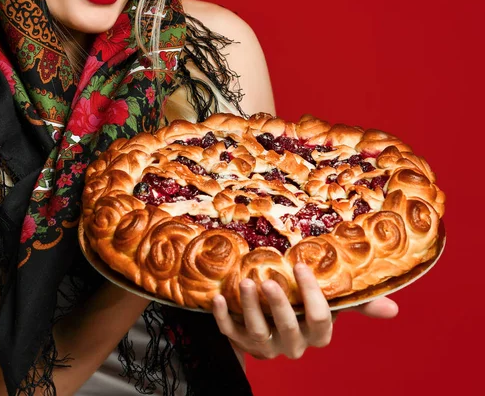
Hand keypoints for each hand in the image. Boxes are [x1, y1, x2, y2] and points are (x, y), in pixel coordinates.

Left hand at [212, 263, 398, 359]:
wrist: (272, 323)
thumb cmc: (305, 307)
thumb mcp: (331, 303)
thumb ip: (357, 303)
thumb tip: (394, 308)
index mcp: (316, 333)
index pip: (321, 321)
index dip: (312, 296)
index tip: (300, 266)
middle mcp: (294, 343)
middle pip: (289, 328)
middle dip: (278, 306)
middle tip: (268, 281)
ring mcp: (268, 346)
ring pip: (259, 333)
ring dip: (250, 309)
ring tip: (245, 283)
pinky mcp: (244, 343)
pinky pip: (232, 335)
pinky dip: (223, 318)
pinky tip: (217, 298)